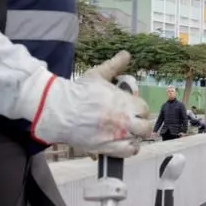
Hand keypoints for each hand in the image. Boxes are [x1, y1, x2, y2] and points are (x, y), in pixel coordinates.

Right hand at [30, 50, 153, 157]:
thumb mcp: (98, 74)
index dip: (138, 109)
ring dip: (134, 136)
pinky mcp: (108, 148)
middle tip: (131, 122)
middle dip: (140, 123)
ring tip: (126, 133)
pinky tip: (123, 143)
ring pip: (138, 140)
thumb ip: (115, 65)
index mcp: (125, 102)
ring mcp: (118, 135)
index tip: (131, 109)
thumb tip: (126, 54)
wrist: (59, 109)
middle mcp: (125, 120)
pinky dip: (129, 149)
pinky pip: (128, 152)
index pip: (143, 108)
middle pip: (145, 126)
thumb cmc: (79, 91)